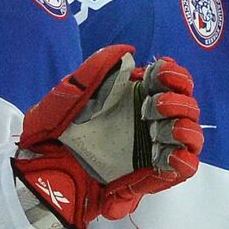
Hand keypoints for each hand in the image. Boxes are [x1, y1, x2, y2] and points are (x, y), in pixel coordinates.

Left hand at [14, 46, 202, 228]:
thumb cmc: (49, 131)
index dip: (174, 74)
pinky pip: (182, 170)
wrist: (38, 170)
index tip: (161, 74)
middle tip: (154, 105)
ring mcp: (150, 150)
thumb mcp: (68, 92)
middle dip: (178, 101)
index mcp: (132, 98)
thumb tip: (127, 50)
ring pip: (190, 137)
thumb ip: (96, 67)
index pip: (170, 81)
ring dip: (185, 128)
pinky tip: (170, 154)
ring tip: (161, 129)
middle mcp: (147, 122)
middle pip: (186, 107)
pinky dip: (184, 161)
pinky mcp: (148, 178)